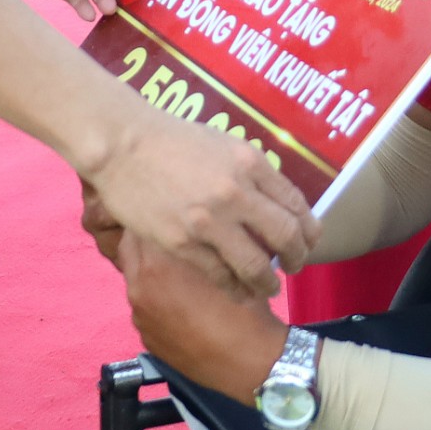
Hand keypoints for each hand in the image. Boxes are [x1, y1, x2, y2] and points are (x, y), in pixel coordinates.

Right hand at [87, 113, 316, 298]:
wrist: (121, 144)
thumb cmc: (170, 138)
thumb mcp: (222, 142)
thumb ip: (250, 171)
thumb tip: (272, 201)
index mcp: (251, 163)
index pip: (296, 204)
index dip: (308, 229)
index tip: (309, 241)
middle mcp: (237, 193)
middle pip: (286, 236)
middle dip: (297, 258)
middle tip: (295, 266)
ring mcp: (210, 221)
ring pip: (256, 265)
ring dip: (268, 282)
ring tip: (269, 287)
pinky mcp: (182, 242)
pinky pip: (220, 274)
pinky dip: (235, 288)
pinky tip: (239, 291)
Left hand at [119, 232, 291, 400]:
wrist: (251, 364)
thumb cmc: (245, 307)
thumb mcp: (227, 261)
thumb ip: (199, 241)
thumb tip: (188, 226)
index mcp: (156, 265)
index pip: (140, 225)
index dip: (156, 216)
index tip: (171, 212)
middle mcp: (138, 288)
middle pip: (131, 250)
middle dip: (148, 240)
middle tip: (174, 237)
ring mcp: (140, 317)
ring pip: (136, 279)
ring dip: (151, 270)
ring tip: (180, 272)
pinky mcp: (147, 339)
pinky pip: (146, 307)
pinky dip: (158, 299)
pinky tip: (182, 305)